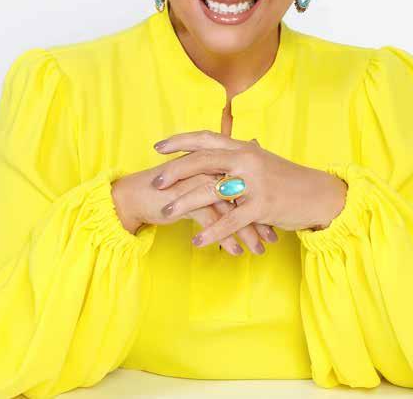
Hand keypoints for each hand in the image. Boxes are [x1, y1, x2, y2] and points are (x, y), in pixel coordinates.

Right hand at [111, 166, 274, 255]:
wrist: (136, 194)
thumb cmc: (171, 188)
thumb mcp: (199, 181)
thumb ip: (220, 182)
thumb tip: (244, 191)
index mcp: (216, 158)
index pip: (248, 181)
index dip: (263, 202)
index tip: (276, 221)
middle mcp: (210, 167)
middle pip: (244, 195)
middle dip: (260, 219)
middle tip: (273, 240)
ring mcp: (197, 181)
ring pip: (231, 209)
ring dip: (247, 233)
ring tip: (258, 251)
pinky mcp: (184, 198)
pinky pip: (212, 221)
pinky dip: (226, 238)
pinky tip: (236, 252)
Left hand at [151, 131, 347, 248]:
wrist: (320, 195)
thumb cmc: (290, 180)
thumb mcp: (264, 161)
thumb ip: (243, 155)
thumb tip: (227, 144)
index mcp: (245, 148)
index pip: (206, 138)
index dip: (180, 141)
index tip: (158, 147)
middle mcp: (247, 160)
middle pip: (203, 160)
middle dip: (175, 171)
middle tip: (156, 181)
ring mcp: (255, 183)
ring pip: (211, 191)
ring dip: (185, 203)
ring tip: (167, 213)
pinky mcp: (262, 206)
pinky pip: (231, 221)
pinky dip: (211, 232)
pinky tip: (197, 241)